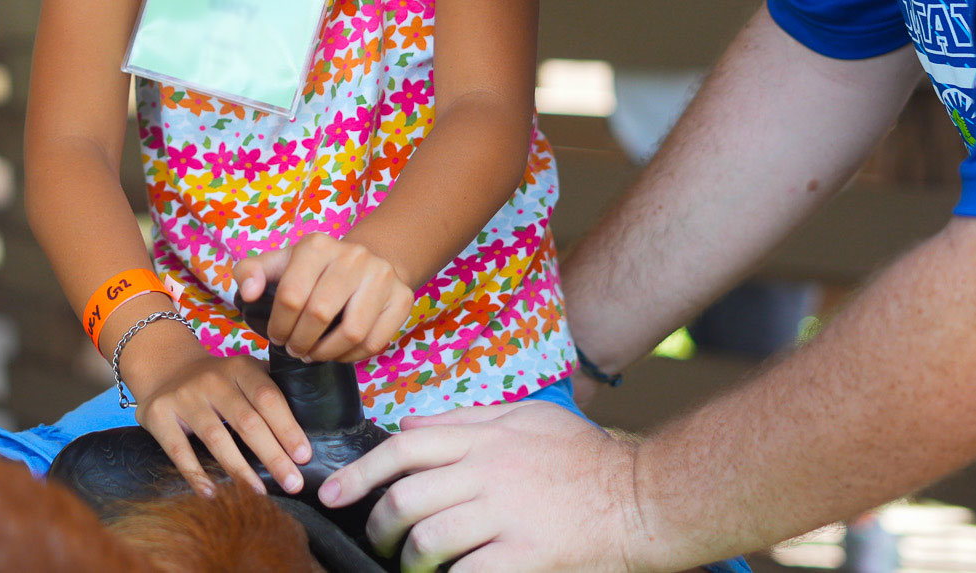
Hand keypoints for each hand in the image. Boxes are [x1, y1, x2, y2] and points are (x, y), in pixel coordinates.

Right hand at [126, 331, 312, 497]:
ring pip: (216, 438)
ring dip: (240, 470)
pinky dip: (197, 475)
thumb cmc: (217, 381)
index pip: (268, 397)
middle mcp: (212, 380)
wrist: (163, 366)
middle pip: (246, 421)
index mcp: (239, 368)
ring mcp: (184, 397)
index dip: (287, 427)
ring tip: (260, 494)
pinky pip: (179, 451)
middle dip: (273, 455)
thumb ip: (269, 391)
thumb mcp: (242, 372)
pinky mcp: (159, 415)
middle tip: (292, 483)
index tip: (304, 456)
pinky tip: (213, 494)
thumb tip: (307, 429)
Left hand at [235, 233, 414, 362]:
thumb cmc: (313, 270)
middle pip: (320, 315)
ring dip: (326, 354)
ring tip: (314, 355)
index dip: (279, 326)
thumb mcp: (278, 265)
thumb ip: (250, 273)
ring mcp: (381, 276)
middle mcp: (353, 255)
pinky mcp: (402, 298)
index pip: (291, 296)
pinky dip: (352, 357)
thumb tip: (247, 293)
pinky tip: (338, 353)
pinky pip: (375, 342)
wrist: (364, 263)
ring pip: (352, 332)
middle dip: (301, 342)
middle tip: (295, 350)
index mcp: (317, 245)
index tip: (277, 337)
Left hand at [316, 400, 663, 572]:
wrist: (642, 499)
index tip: (333, 493)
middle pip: (405, 497)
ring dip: (407, 560)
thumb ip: (465, 419)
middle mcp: (487, 473)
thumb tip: (408, 422)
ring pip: (427, 539)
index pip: (403, 447)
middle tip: (376, 539)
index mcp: (484, 438)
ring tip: (409, 567)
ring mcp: (505, 516)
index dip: (360, 471)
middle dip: (379, 524)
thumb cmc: (585, 458)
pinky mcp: (525, 557)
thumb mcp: (525, 417)